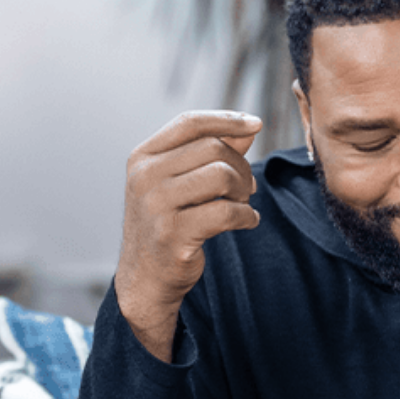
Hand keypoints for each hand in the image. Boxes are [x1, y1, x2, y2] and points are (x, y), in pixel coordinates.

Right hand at [115, 110, 262, 359]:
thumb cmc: (167, 226)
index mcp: (143, 158)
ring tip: (243, 204)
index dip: (227, 120)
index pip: (190, 123)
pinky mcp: (174, 235)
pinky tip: (248, 221)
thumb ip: (209, 154)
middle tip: (247, 187)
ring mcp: (157, 206)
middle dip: (240, 166)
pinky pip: (226, 212)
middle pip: (212, 148)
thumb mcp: (179, 184)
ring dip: (243, 191)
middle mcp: (145, 177)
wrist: (145, 278)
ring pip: (221, 176)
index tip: (256, 124)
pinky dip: (246, 216)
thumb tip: (246, 129)